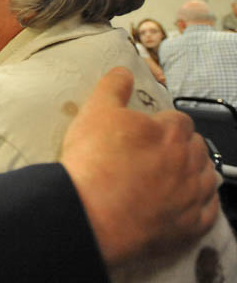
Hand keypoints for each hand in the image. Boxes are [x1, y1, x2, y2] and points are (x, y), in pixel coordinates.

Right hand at [60, 67, 217, 266]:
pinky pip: (208, 212)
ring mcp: (192, 195)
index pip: (179, 120)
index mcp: (170, 131)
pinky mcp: (190, 225)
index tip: (147, 132)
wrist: (89, 213)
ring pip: (206, 177)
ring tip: (171, 177)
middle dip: (181, 147)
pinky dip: (201, 205)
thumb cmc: (93, 161)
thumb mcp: (95, 112)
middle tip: (155, 154)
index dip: (162, 124)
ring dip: (194, 173)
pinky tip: (185, 203)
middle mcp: (189, 161)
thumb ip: (113, 87)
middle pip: (196, 147)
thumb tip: (124, 72)